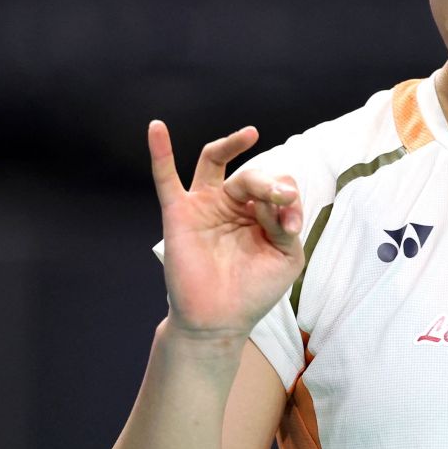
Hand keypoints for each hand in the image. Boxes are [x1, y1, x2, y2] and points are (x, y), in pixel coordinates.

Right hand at [148, 120, 306, 339]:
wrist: (219, 320)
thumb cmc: (254, 289)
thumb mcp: (286, 256)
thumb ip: (287, 223)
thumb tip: (280, 198)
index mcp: (260, 211)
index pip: (278, 186)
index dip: (288, 199)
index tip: (290, 227)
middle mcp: (231, 203)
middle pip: (250, 173)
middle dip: (268, 182)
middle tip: (280, 198)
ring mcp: (204, 205)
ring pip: (215, 161)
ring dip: (232, 145)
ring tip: (250, 133)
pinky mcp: (178, 214)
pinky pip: (165, 178)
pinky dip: (160, 151)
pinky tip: (157, 128)